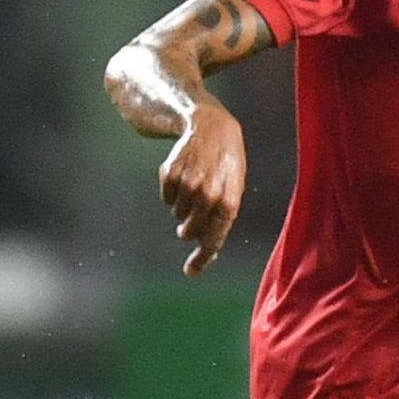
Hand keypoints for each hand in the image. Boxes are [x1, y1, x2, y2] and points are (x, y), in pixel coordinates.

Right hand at [161, 100, 246, 274]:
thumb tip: (206, 248)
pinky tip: (184, 172)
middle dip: (188, 229)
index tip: (189, 272)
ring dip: (183, 204)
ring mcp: (188, 186)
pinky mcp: (170, 175)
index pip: (212, 239)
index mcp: (228, 202)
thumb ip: (221, 218)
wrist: (211, 126)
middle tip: (191, 217)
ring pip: (177, 213)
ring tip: (196, 181)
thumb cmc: (226, 162)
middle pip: (189, 231)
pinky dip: (171, 191)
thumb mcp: (233, 188)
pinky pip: (166, 198)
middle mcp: (208, 196)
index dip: (201, 258)